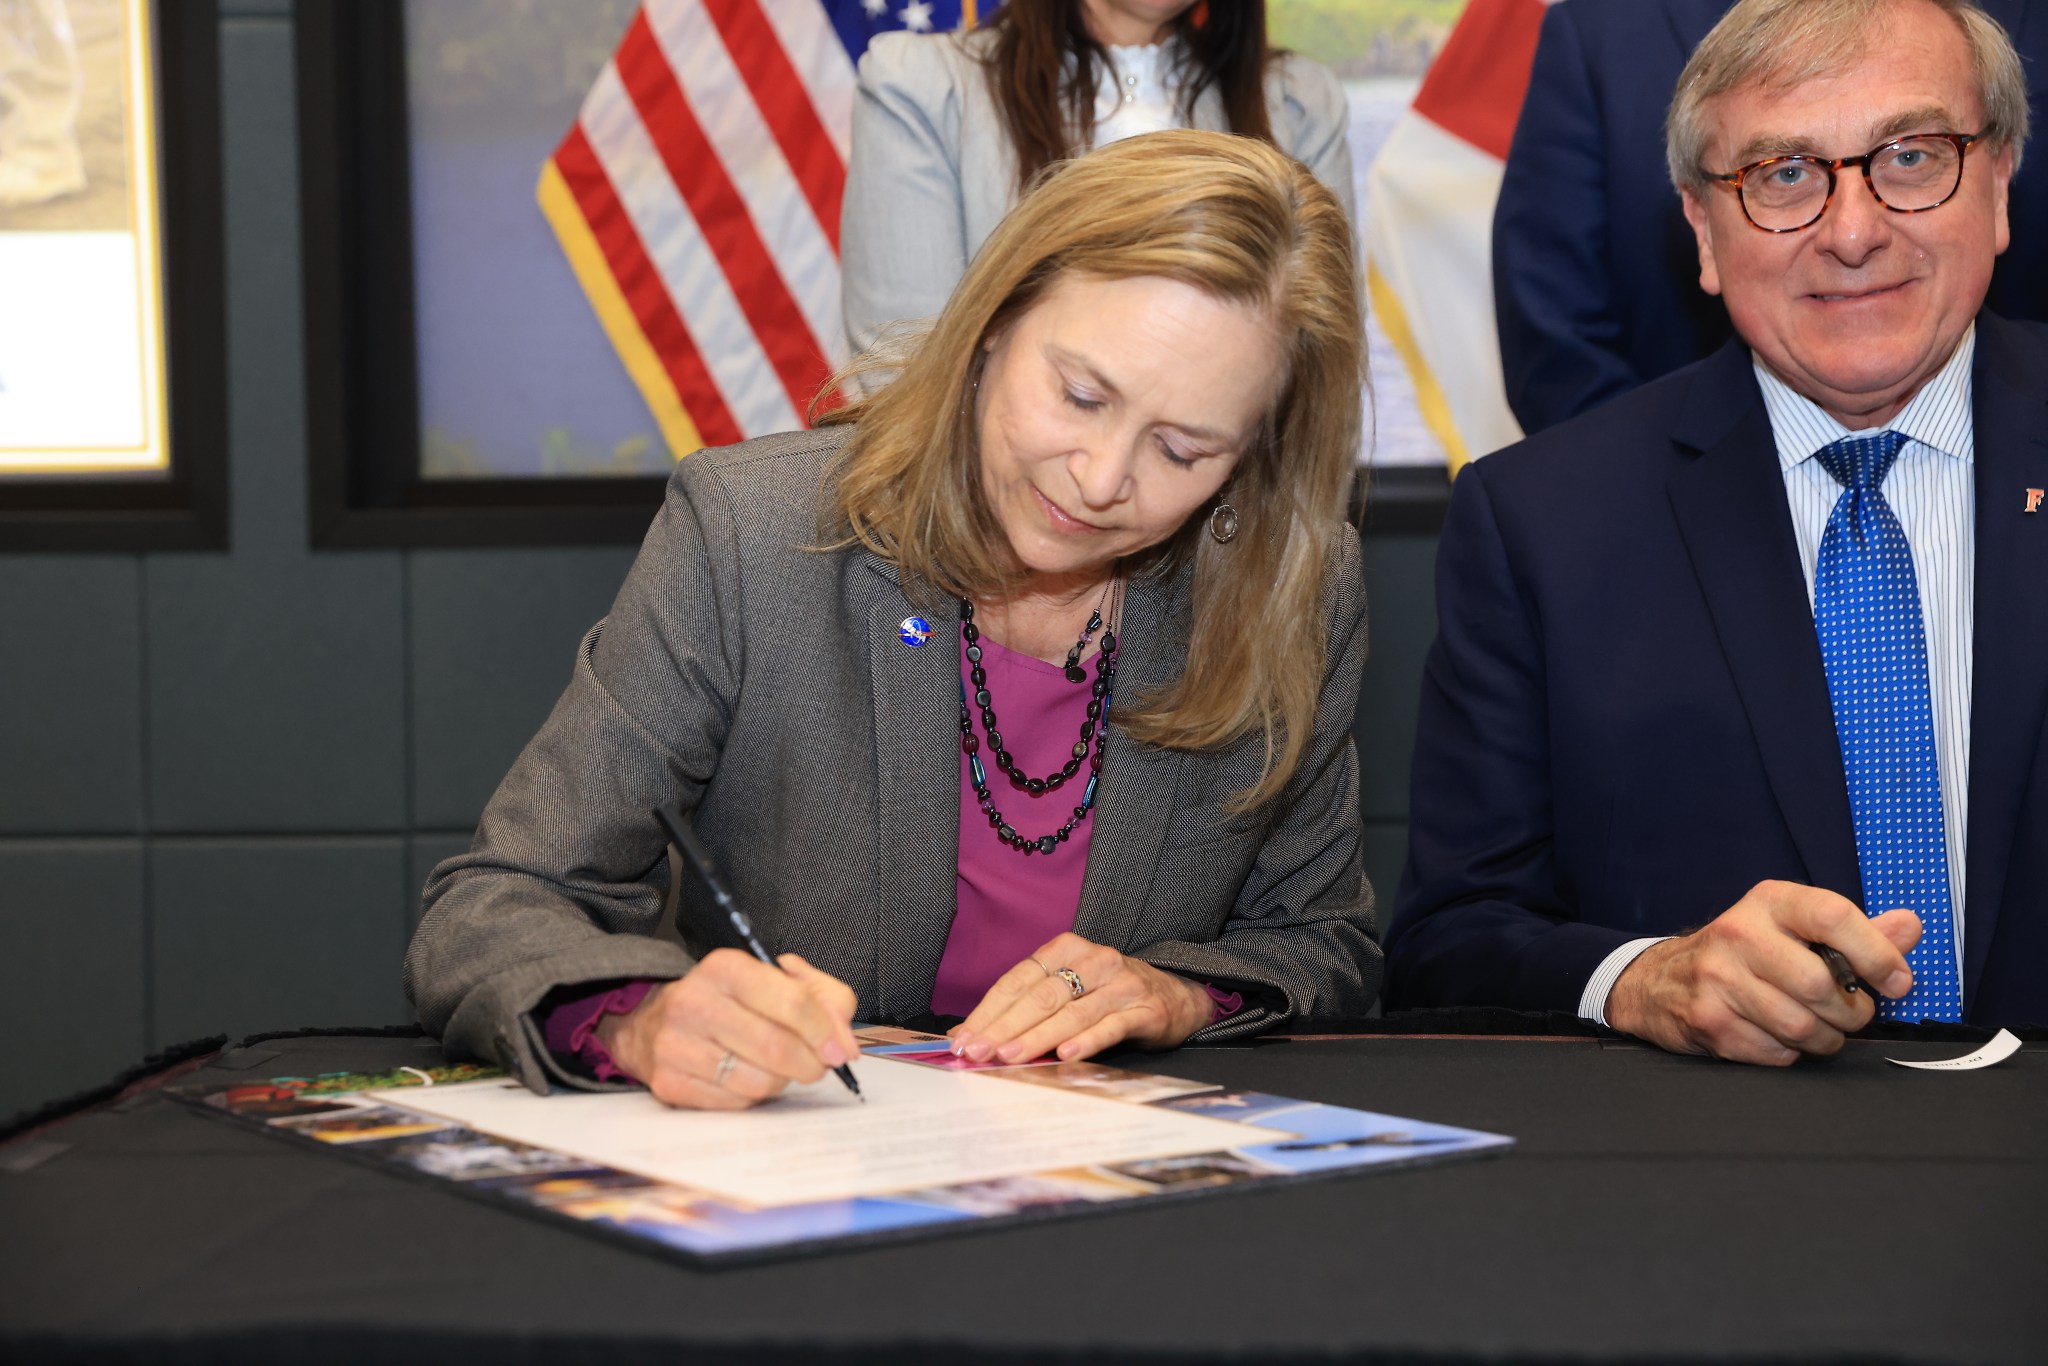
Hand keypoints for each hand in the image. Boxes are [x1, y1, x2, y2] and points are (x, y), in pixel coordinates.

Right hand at [595, 949, 858, 1108]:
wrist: (656, 1022)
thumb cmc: (732, 1002)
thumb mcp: (778, 981)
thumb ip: (825, 1000)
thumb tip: (844, 1043)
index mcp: (726, 967)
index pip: (792, 1002)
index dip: (825, 1032)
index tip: (840, 1051)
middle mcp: (695, 1001)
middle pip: (777, 1046)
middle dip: (809, 1064)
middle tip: (816, 1067)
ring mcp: (676, 1043)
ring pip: (758, 1081)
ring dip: (781, 1081)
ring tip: (776, 1067)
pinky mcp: (668, 1081)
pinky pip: (734, 1103)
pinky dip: (753, 1096)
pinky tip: (747, 1078)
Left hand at [947, 932, 1214, 1065]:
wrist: (1176, 997)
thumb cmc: (1108, 996)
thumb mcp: (1068, 991)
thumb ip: (1025, 1009)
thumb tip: (970, 1037)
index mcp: (1065, 949)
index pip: (1018, 981)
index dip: (988, 1012)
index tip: (963, 1040)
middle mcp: (1093, 960)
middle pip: (1040, 996)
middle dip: (1004, 1027)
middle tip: (978, 1053)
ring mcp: (1121, 983)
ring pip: (1071, 1012)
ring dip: (1037, 1037)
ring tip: (1010, 1057)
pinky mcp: (1145, 1009)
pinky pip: (1111, 1025)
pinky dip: (1087, 1040)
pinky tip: (1065, 1056)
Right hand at [1605, 880, 1919, 1065]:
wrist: (1660, 981)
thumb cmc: (1744, 953)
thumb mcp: (1793, 928)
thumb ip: (1856, 931)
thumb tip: (1910, 927)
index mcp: (1768, 902)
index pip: (1832, 916)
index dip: (1877, 952)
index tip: (1898, 981)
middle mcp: (1738, 934)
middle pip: (1822, 985)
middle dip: (1852, 1012)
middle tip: (1850, 1012)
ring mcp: (1718, 979)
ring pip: (1803, 1027)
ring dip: (1825, 1038)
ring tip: (1817, 1028)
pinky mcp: (1709, 1021)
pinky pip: (1777, 1054)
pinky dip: (1790, 1054)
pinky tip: (1776, 1036)